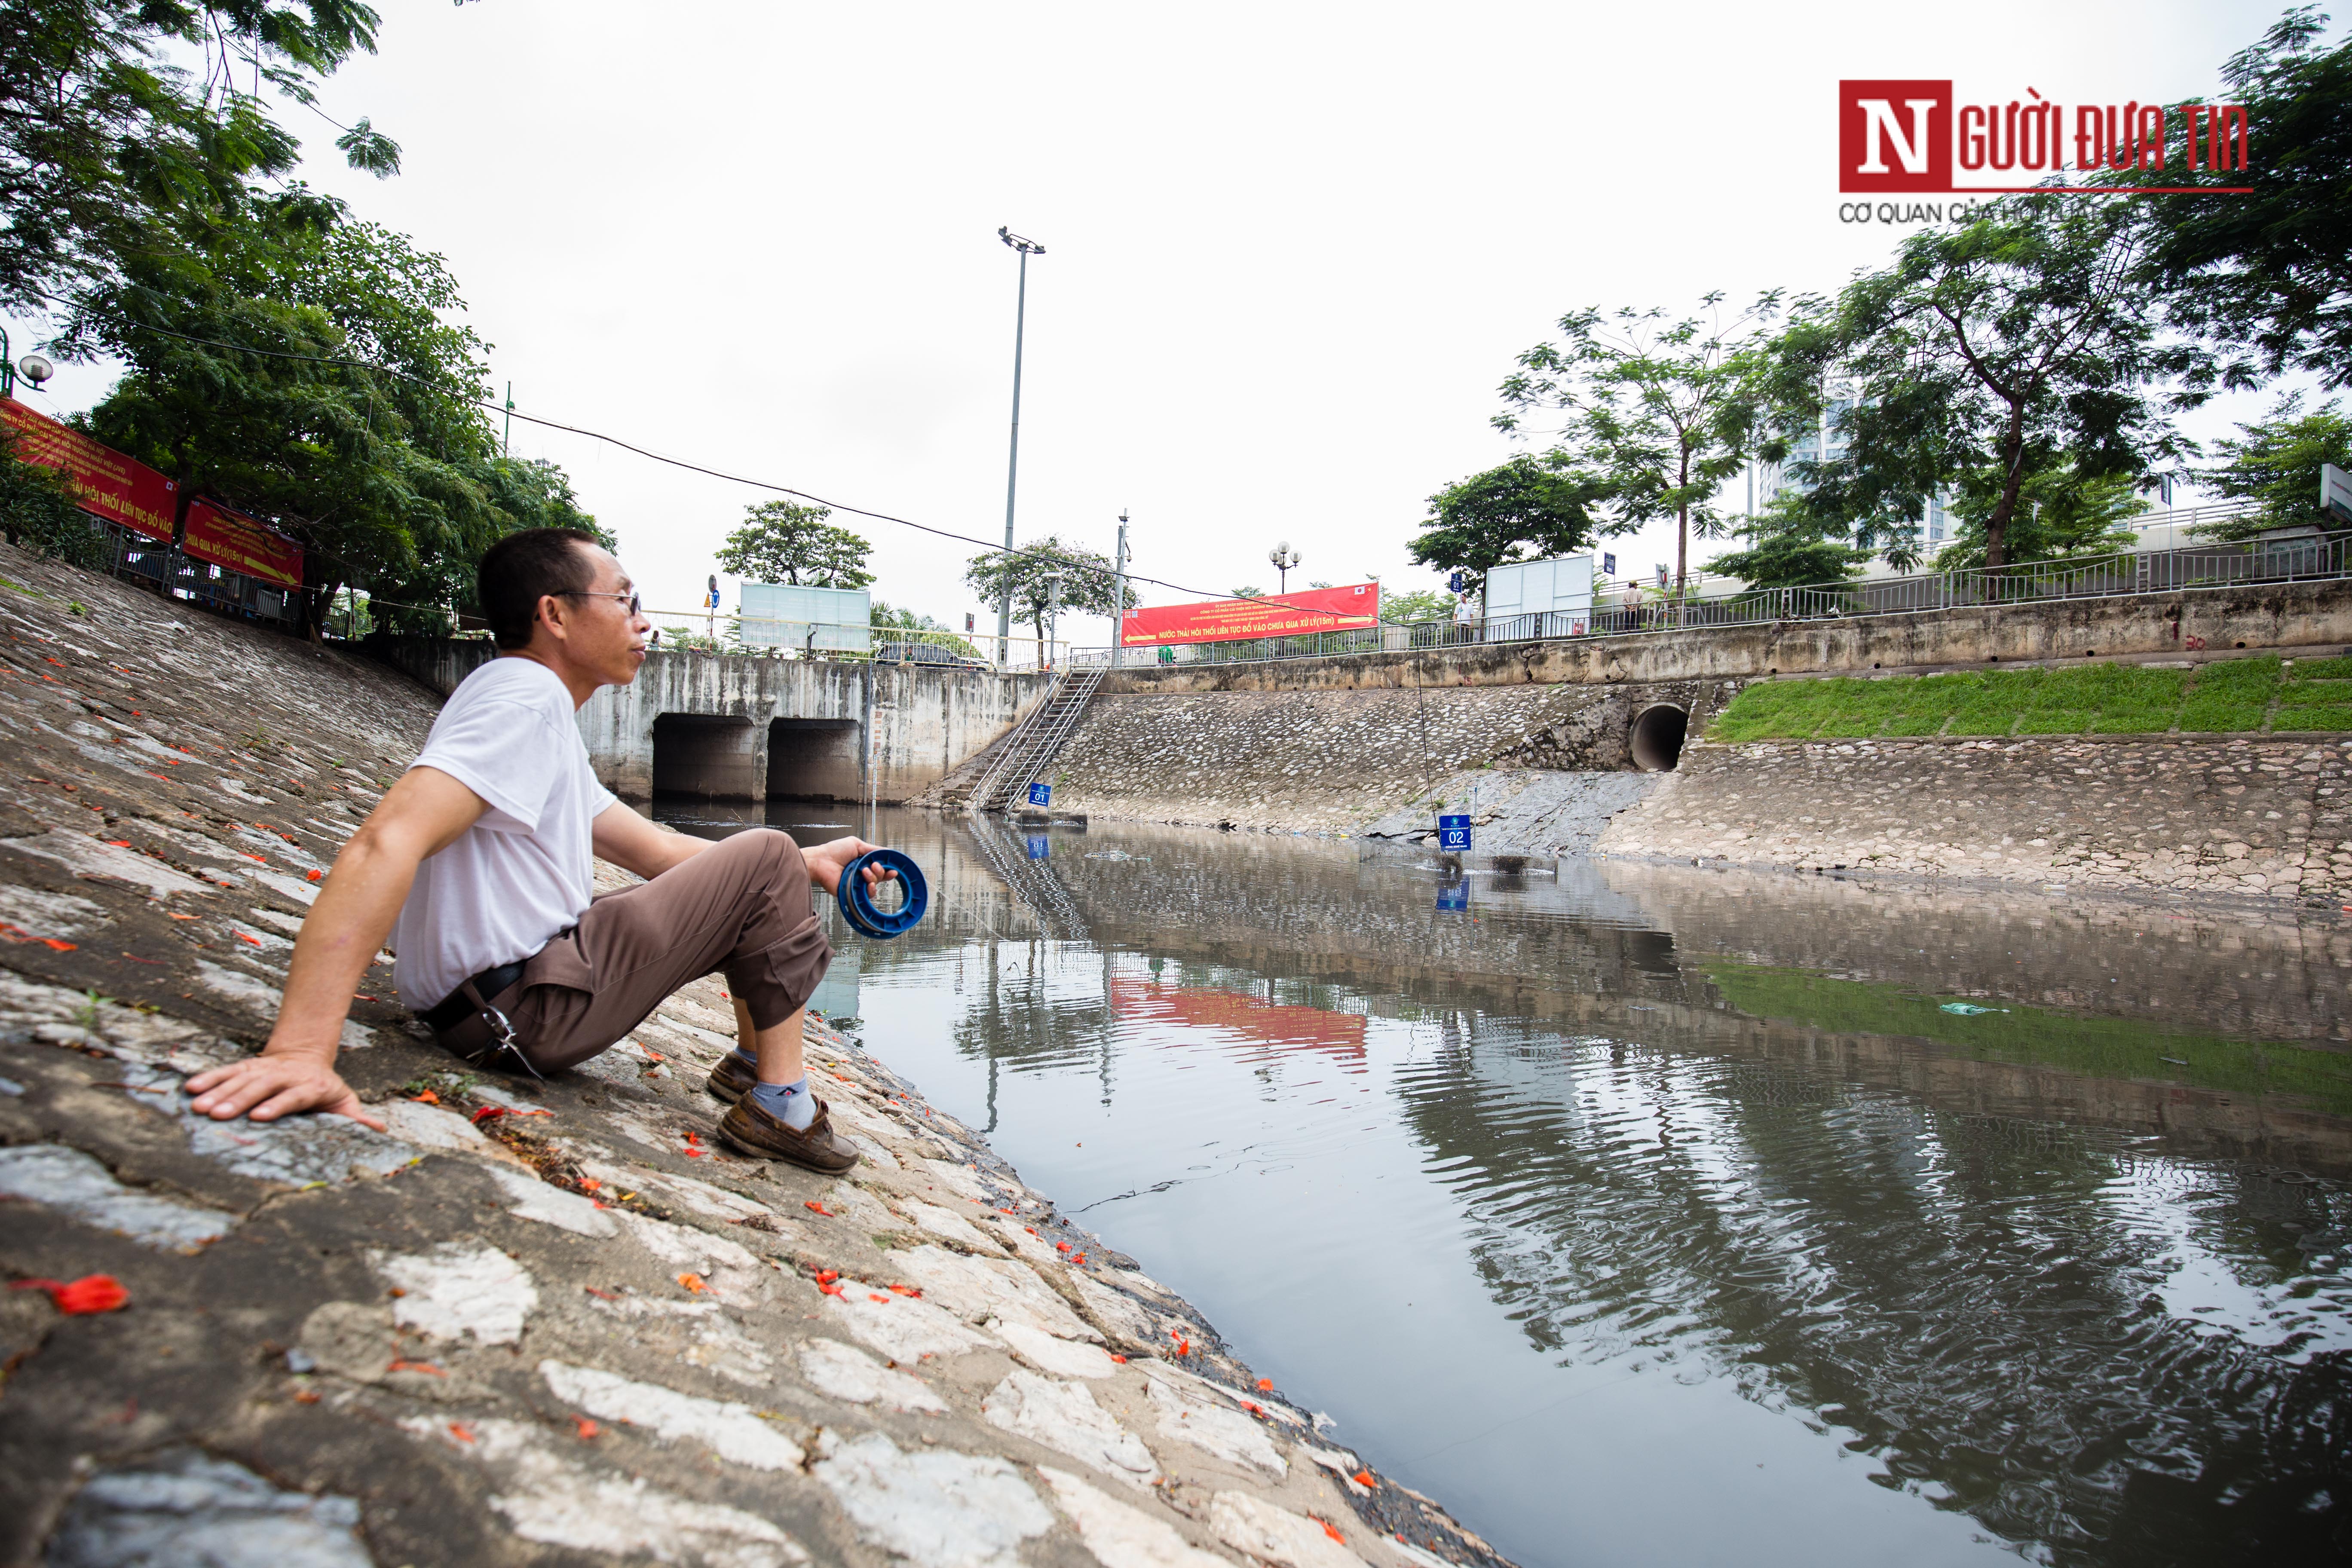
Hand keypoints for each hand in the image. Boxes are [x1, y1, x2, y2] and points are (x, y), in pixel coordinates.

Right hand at [184, 1053, 384, 1130]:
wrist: (307, 1058)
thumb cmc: (325, 1090)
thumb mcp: (344, 1102)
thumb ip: (356, 1118)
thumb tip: (378, 1130)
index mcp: (309, 1087)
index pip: (292, 1096)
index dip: (277, 1105)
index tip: (260, 1116)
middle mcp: (285, 1076)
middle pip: (261, 1087)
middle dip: (239, 1100)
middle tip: (218, 1115)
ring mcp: (263, 1069)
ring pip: (240, 1079)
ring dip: (219, 1092)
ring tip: (199, 1107)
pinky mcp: (247, 1066)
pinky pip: (226, 1071)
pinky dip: (209, 1078)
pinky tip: (191, 1088)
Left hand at [802, 836, 893, 897]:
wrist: (821, 861)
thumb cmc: (833, 851)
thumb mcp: (855, 844)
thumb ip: (872, 849)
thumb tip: (886, 852)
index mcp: (863, 862)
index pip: (880, 867)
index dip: (888, 869)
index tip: (893, 869)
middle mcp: (861, 873)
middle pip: (880, 877)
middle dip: (880, 871)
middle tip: (873, 865)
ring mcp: (857, 883)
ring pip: (875, 885)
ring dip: (873, 878)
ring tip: (863, 871)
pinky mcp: (852, 892)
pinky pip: (867, 895)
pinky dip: (870, 889)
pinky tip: (867, 883)